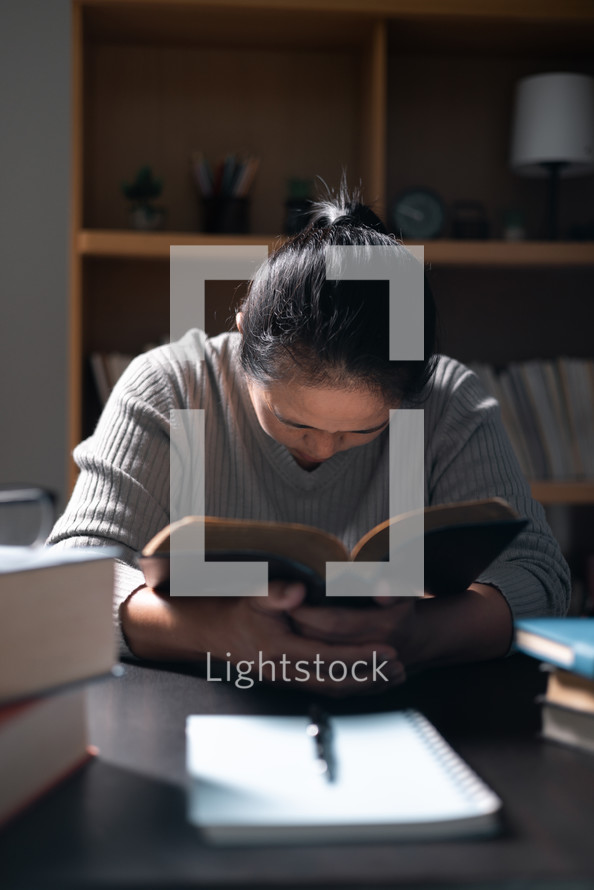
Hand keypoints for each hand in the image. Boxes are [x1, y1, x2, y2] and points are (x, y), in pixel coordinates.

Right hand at [209, 581, 405, 696]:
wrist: (216, 635)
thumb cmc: (239, 611)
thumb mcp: (254, 595)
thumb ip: (277, 592)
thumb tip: (300, 592)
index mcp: (282, 650)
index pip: (330, 657)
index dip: (361, 655)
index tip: (388, 650)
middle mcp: (287, 672)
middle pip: (337, 680)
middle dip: (372, 675)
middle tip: (400, 667)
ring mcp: (289, 681)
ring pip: (334, 689)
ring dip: (366, 685)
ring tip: (394, 676)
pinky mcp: (291, 682)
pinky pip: (326, 690)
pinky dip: (352, 687)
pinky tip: (370, 681)